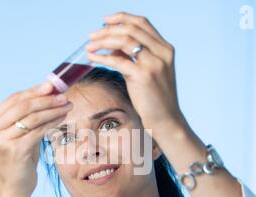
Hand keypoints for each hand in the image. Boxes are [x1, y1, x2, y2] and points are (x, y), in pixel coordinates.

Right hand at [0, 83, 71, 196]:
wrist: (15, 185)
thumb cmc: (21, 157)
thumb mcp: (19, 133)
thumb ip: (27, 114)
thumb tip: (49, 90)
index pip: (14, 99)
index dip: (34, 90)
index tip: (52, 85)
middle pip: (23, 106)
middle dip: (45, 99)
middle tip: (63, 96)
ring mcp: (1, 140)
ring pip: (32, 117)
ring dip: (52, 110)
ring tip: (67, 105)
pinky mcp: (15, 150)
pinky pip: (38, 131)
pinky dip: (52, 122)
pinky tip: (62, 118)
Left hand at [86, 12, 185, 133]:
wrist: (166, 120)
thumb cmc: (154, 98)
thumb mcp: (146, 72)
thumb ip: (133, 57)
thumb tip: (111, 46)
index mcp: (165, 48)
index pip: (142, 23)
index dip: (122, 18)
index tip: (105, 21)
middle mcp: (162, 52)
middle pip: (131, 28)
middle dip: (108, 29)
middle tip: (92, 35)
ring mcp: (154, 63)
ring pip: (124, 40)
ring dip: (103, 40)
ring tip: (89, 45)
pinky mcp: (143, 76)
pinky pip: (118, 60)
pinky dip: (102, 56)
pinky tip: (92, 58)